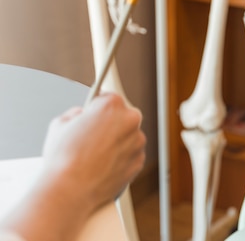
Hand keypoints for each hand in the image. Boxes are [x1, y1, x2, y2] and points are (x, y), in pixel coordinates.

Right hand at [42, 93, 145, 211]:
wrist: (71, 190)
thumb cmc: (64, 159)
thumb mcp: (60, 123)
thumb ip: (76, 113)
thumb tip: (81, 115)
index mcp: (112, 105)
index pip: (108, 98)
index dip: (97, 106)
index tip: (94, 112)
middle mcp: (130, 120)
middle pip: (122, 116)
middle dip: (109, 124)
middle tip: (92, 136)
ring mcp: (137, 142)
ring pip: (128, 136)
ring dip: (116, 142)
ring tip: (95, 155)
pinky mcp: (139, 161)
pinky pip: (130, 154)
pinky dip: (120, 158)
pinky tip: (103, 165)